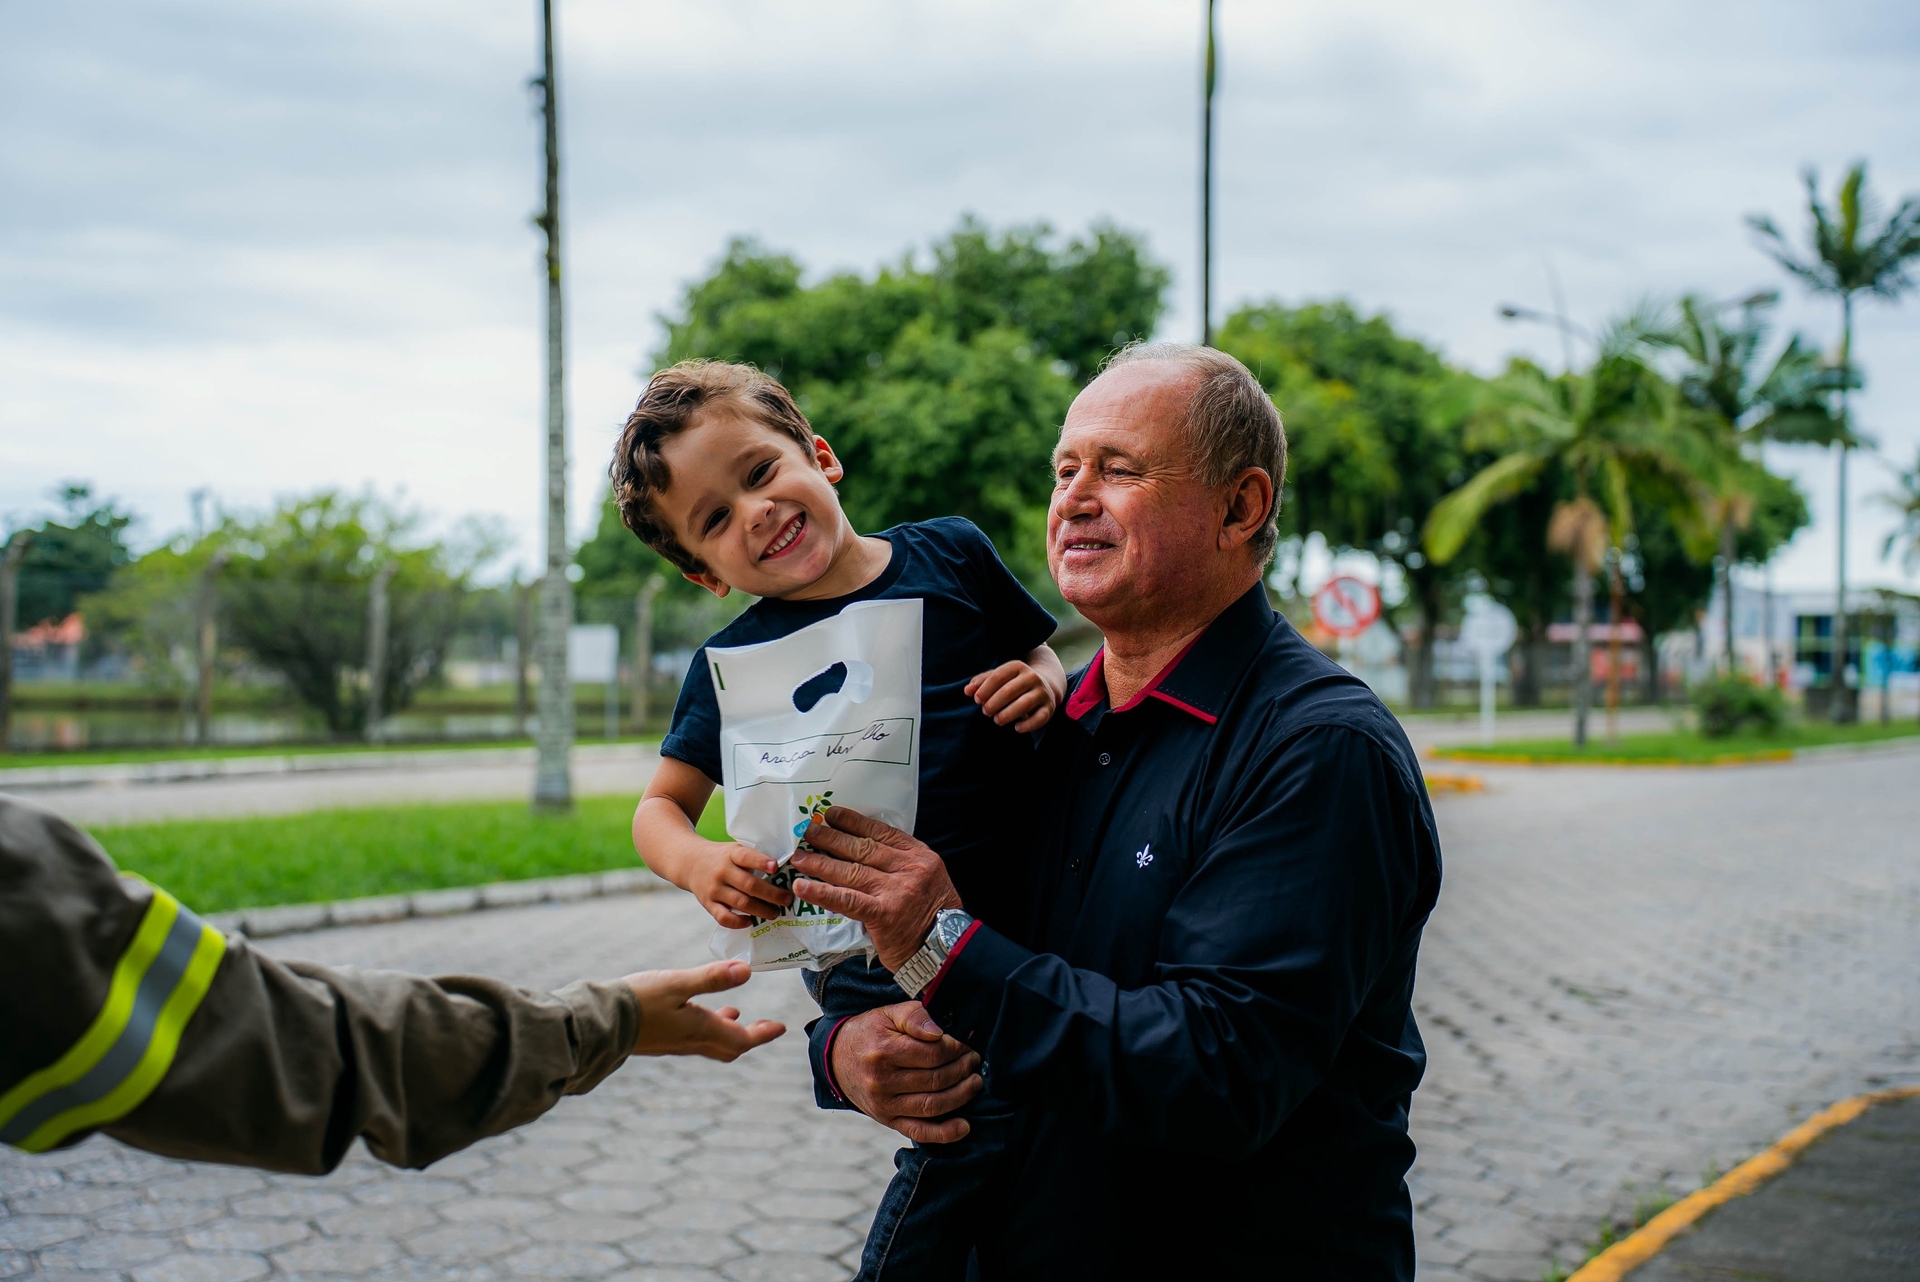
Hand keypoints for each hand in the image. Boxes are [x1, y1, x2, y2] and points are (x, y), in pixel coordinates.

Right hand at [625, 961, 785, 1060]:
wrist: (599, 1023)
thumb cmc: (639, 1001)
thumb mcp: (678, 983)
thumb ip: (712, 978)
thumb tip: (747, 971)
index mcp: (700, 1030)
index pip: (741, 1040)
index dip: (763, 1034)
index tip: (780, 1028)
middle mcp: (689, 1041)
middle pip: (728, 1047)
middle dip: (749, 1037)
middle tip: (765, 1026)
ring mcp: (673, 1043)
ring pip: (709, 1043)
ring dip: (727, 1031)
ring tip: (734, 1013)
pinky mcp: (658, 1039)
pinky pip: (691, 1038)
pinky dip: (705, 1027)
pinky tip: (697, 1011)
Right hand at [689, 841, 793, 928]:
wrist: (690, 862)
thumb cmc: (722, 857)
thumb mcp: (735, 849)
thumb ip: (753, 858)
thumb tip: (786, 868)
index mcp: (731, 854)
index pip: (746, 857)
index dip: (761, 862)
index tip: (776, 867)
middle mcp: (722, 871)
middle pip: (748, 884)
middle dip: (771, 894)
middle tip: (786, 899)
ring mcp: (714, 889)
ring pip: (740, 903)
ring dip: (761, 910)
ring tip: (775, 913)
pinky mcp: (708, 904)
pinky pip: (723, 917)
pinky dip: (738, 922)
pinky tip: (750, 921)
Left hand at [790, 806, 961, 970]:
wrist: (946, 950)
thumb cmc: (932, 916)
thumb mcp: (926, 879)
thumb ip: (899, 865)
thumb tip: (862, 852)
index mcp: (919, 856)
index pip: (881, 832)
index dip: (853, 822)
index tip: (832, 815)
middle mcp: (909, 868)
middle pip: (862, 848)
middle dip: (831, 838)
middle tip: (807, 831)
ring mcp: (896, 890)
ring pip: (851, 871)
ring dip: (820, 863)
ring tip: (799, 858)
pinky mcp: (883, 914)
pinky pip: (847, 900)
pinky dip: (822, 892)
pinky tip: (803, 887)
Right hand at [830, 1003, 981, 1142]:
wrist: (836, 1059)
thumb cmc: (869, 1032)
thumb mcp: (888, 1014)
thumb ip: (914, 1017)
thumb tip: (939, 1032)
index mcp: (884, 1051)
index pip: (932, 1054)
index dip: (956, 1049)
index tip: (966, 1044)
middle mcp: (882, 1082)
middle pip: (935, 1080)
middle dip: (962, 1070)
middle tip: (974, 1061)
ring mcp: (884, 1105)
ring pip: (932, 1106)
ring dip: (961, 1096)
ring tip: (975, 1083)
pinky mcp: (887, 1120)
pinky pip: (918, 1132)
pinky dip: (944, 1133)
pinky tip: (964, 1126)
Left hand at [965, 660, 1056, 732]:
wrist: (1045, 685)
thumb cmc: (1014, 683)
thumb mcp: (999, 678)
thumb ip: (982, 682)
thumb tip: (967, 691)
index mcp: (1017, 666)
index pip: (997, 676)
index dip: (984, 689)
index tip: (977, 700)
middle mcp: (1032, 677)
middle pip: (1009, 690)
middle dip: (994, 703)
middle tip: (985, 712)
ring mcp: (1042, 692)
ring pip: (1024, 704)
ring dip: (1007, 714)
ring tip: (997, 720)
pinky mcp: (1049, 707)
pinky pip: (1039, 718)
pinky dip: (1027, 725)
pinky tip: (1016, 728)